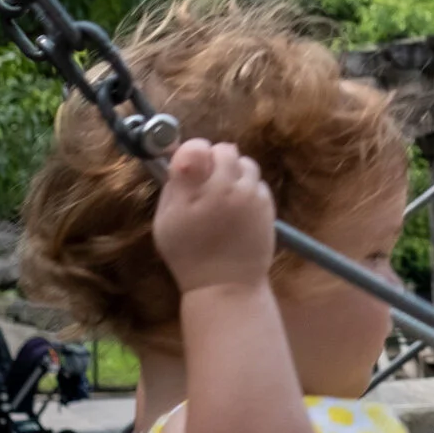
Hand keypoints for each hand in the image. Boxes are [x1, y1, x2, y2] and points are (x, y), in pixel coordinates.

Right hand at [152, 140, 276, 297]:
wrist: (226, 284)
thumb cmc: (189, 254)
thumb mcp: (165, 221)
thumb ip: (174, 186)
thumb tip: (183, 157)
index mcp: (193, 193)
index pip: (196, 148)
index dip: (193, 152)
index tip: (190, 165)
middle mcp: (226, 189)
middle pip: (224, 150)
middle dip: (215, 160)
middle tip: (207, 180)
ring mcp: (250, 196)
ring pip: (245, 162)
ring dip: (234, 171)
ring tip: (224, 193)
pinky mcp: (268, 205)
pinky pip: (258, 182)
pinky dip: (248, 187)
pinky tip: (238, 207)